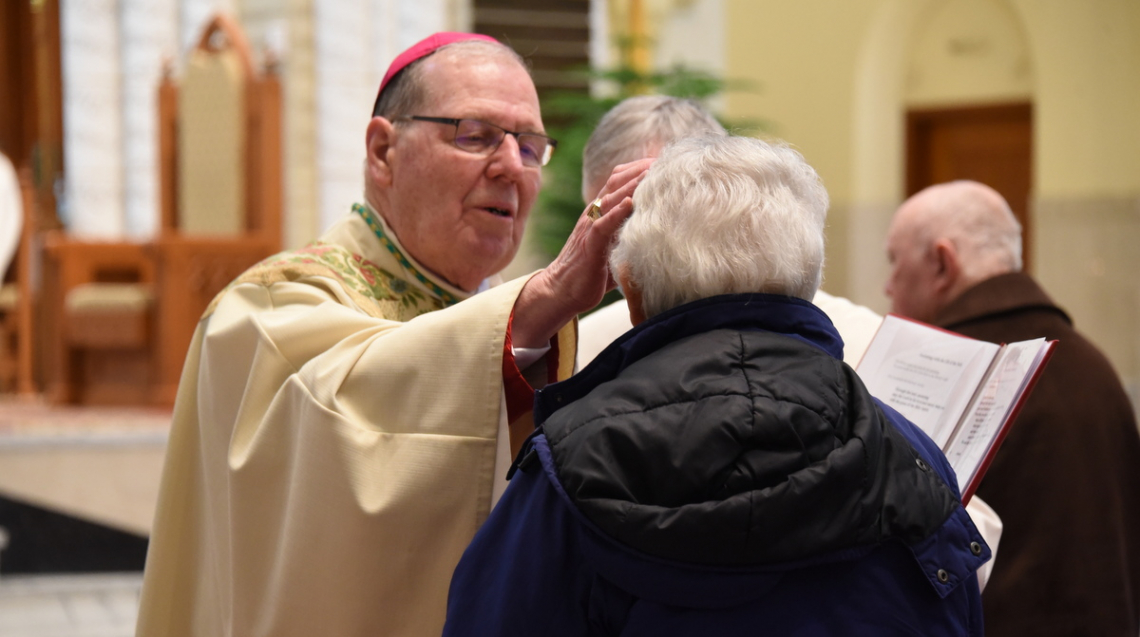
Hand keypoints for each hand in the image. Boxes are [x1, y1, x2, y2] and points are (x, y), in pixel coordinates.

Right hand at [512, 158, 652, 347]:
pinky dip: (617, 212)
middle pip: (617, 180)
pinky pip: (603, 223)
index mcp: (602, 211)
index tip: (665, 161)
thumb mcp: (616, 248)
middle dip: (642, 168)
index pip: (620, 180)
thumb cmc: (592, 273)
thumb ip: (632, 236)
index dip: (641, 168)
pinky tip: (631, 202)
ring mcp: (591, 226)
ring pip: (611, 197)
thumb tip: (663, 237)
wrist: (562, 290)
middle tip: (666, 158)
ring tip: (653, 171)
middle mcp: (595, 213)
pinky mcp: (590, 244)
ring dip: (633, 183)